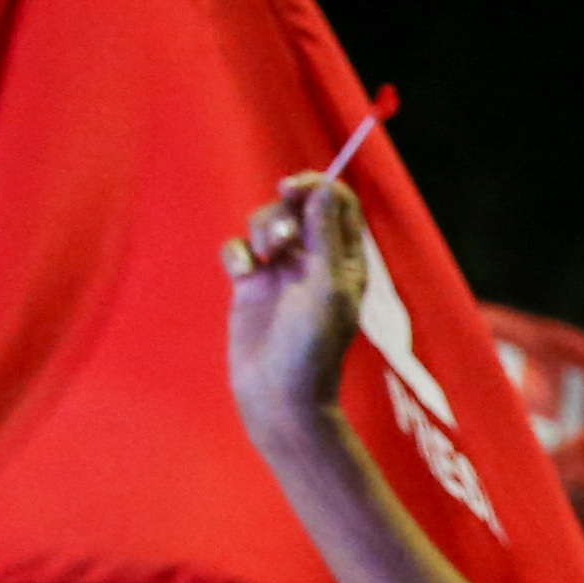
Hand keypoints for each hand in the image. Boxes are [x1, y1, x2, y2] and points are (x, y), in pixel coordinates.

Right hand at [223, 177, 369, 438]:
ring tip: (263, 260)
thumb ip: (326, 238)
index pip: (338, 204)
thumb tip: (326, 189)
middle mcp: (316, 261)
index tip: (295, 188)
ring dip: (261, 230)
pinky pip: (239, 248)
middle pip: (298, 206)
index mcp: (346, 260)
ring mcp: (282, 272)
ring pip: (266, 223)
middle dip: (283, 209)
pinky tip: (241, 274)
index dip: (318, 187)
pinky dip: (237, 253)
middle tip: (279, 234)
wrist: (279, 396)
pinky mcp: (251, 286)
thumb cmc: (312, 348)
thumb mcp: (327, 288)